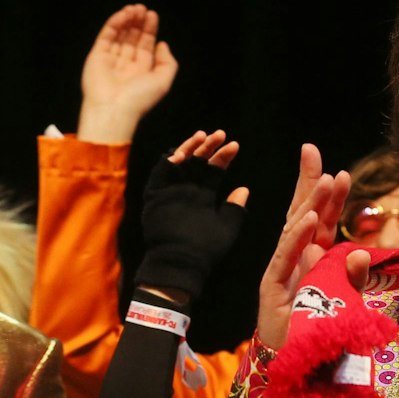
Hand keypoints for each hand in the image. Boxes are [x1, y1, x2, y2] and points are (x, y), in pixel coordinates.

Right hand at [78, 5, 177, 144]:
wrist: (114, 108)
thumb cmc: (140, 98)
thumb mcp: (163, 80)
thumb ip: (168, 62)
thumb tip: (162, 44)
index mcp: (141, 71)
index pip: (145, 45)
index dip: (149, 29)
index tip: (152, 15)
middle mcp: (126, 65)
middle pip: (132, 38)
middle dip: (138, 23)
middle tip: (142, 8)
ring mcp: (110, 60)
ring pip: (119, 35)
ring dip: (126, 20)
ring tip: (134, 8)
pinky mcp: (97, 56)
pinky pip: (106, 36)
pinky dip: (114, 24)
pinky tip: (123, 15)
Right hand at [135, 129, 250, 305]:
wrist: (182, 263)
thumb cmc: (207, 250)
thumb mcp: (227, 227)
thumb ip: (235, 209)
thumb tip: (243, 189)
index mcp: (204, 196)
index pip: (213, 170)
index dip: (223, 157)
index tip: (235, 146)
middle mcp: (187, 190)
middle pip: (196, 161)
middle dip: (208, 146)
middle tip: (219, 134)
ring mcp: (171, 192)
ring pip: (178, 162)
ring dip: (189, 148)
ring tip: (202, 136)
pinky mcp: (155, 197)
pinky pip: (159, 174)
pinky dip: (168, 162)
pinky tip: (182, 154)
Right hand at [257, 144, 356, 350]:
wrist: (294, 372)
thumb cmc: (319, 338)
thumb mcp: (346, 305)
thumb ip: (354, 280)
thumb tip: (361, 253)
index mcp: (313, 262)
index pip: (319, 220)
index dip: (325, 194)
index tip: (335, 168)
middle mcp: (295, 262)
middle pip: (302, 216)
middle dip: (309, 184)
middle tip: (313, 152)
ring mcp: (282, 273)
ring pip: (294, 232)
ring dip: (310, 205)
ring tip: (325, 180)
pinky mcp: (271, 290)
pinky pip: (286, 258)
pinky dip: (297, 238)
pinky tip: (308, 218)